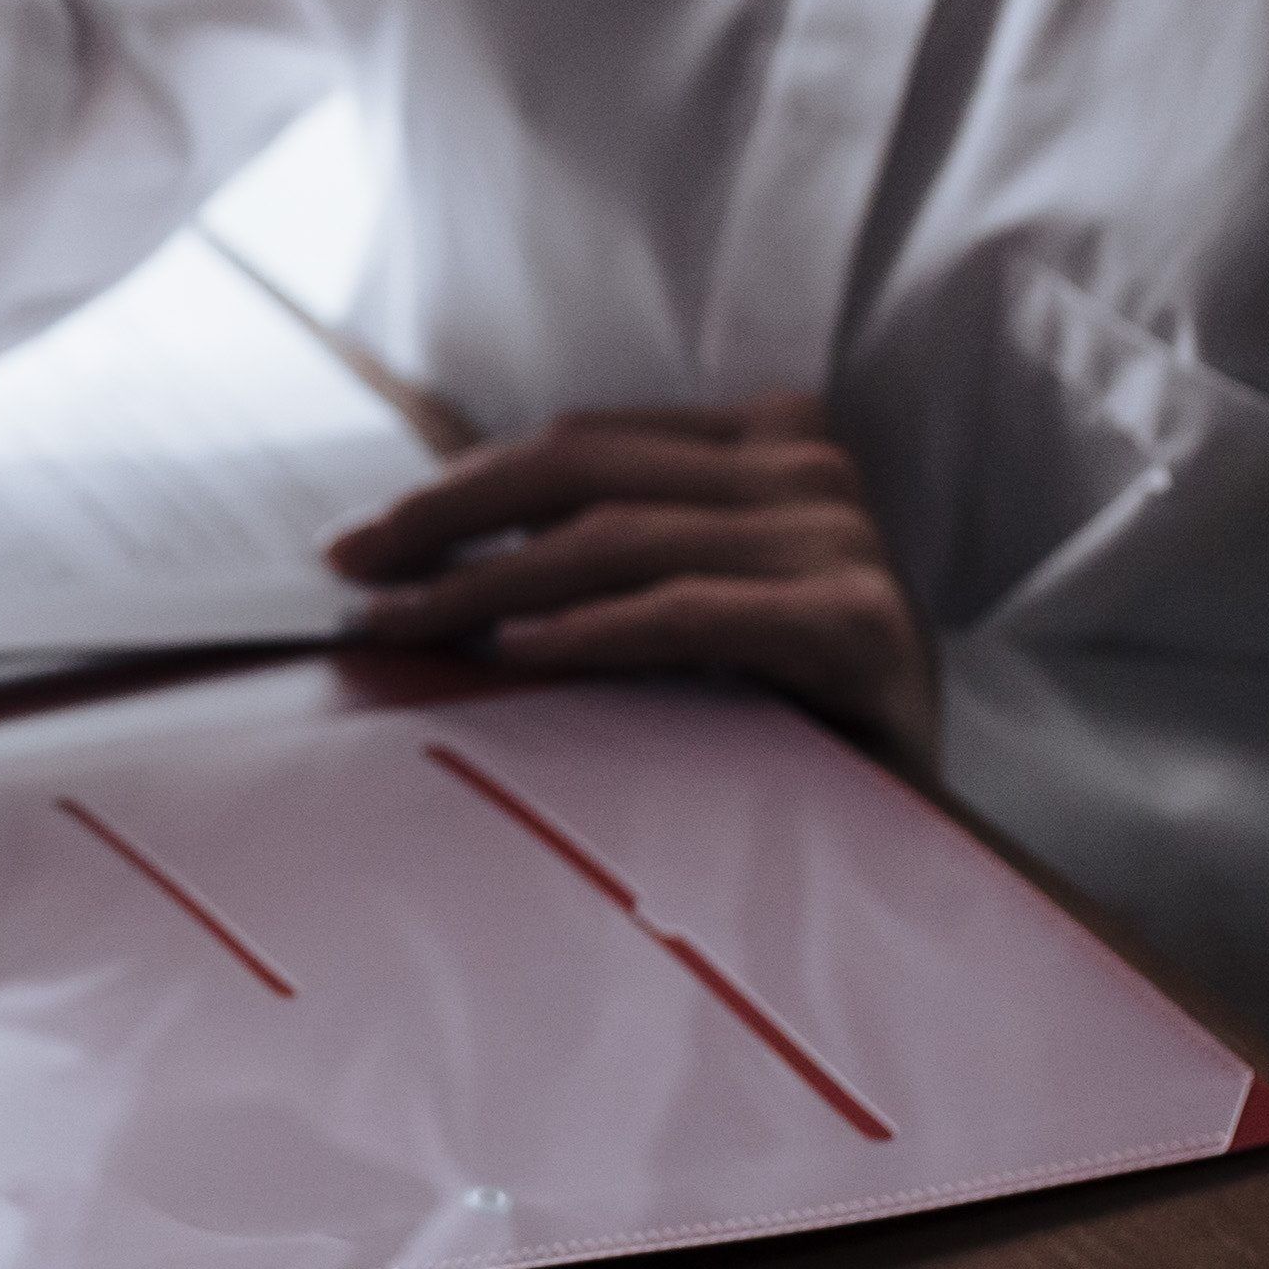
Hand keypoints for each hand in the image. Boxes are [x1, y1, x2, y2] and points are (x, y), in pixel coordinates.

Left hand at [328, 394, 939, 773]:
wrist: (917, 826)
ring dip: (489, 584)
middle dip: (448, 523)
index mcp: (764, 442)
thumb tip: (412, 560)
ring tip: (401, 625)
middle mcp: (809, 471)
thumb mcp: (680, 604)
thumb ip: (589, 557)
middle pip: (584, 473)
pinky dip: (594, 630)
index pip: (577, 447)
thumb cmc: (776, 711)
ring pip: (619, 538)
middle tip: (352, 574)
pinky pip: (692, 612)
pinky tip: (514, 653)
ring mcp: (841, 541)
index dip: (455, 488)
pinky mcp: (859, 624)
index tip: (355, 544)